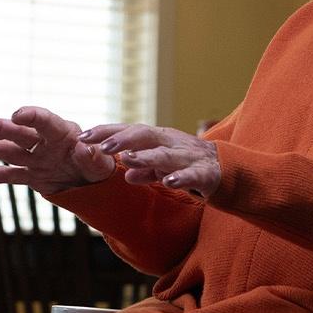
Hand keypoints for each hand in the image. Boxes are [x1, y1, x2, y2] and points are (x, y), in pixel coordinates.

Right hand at [0, 107, 115, 194]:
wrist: (95, 183)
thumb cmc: (101, 166)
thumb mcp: (103, 164)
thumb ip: (93, 157)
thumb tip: (84, 147)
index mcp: (63, 133)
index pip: (45, 121)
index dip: (31, 116)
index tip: (17, 114)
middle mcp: (44, 142)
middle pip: (20, 133)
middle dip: (0, 127)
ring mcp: (35, 158)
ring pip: (8, 152)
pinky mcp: (30, 175)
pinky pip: (9, 176)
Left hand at [80, 122, 220, 196]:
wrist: (230, 170)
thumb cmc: (191, 165)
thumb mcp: (164, 167)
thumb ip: (145, 169)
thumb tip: (125, 173)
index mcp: (159, 139)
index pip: (129, 131)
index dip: (106, 132)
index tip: (82, 137)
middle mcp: (172, 143)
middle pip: (144, 135)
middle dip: (121, 139)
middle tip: (99, 146)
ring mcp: (189, 157)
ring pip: (165, 154)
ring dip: (146, 157)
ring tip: (127, 159)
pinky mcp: (206, 173)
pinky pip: (192, 174)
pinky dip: (181, 177)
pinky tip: (168, 182)